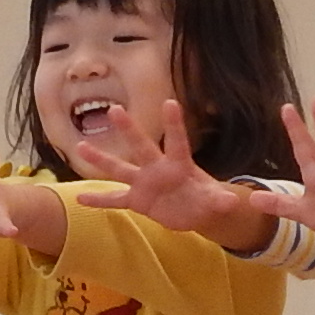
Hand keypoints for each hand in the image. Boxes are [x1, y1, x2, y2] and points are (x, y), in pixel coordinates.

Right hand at [71, 96, 254, 238]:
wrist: (193, 211)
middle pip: (141, 146)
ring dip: (100, 159)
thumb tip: (235, 202)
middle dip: (129, 130)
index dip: (174, 124)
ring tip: (80, 146)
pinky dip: (98, 200)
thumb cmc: (205, 198)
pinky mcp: (136, 200)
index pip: (177, 141)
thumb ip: (220, 200)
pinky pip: (114, 199)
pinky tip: (79, 199)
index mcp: (179, 164)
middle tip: (115, 109)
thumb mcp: (215, 201)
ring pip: (119, 168)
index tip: (170, 102)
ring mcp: (144, 183)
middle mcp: (157, 168)